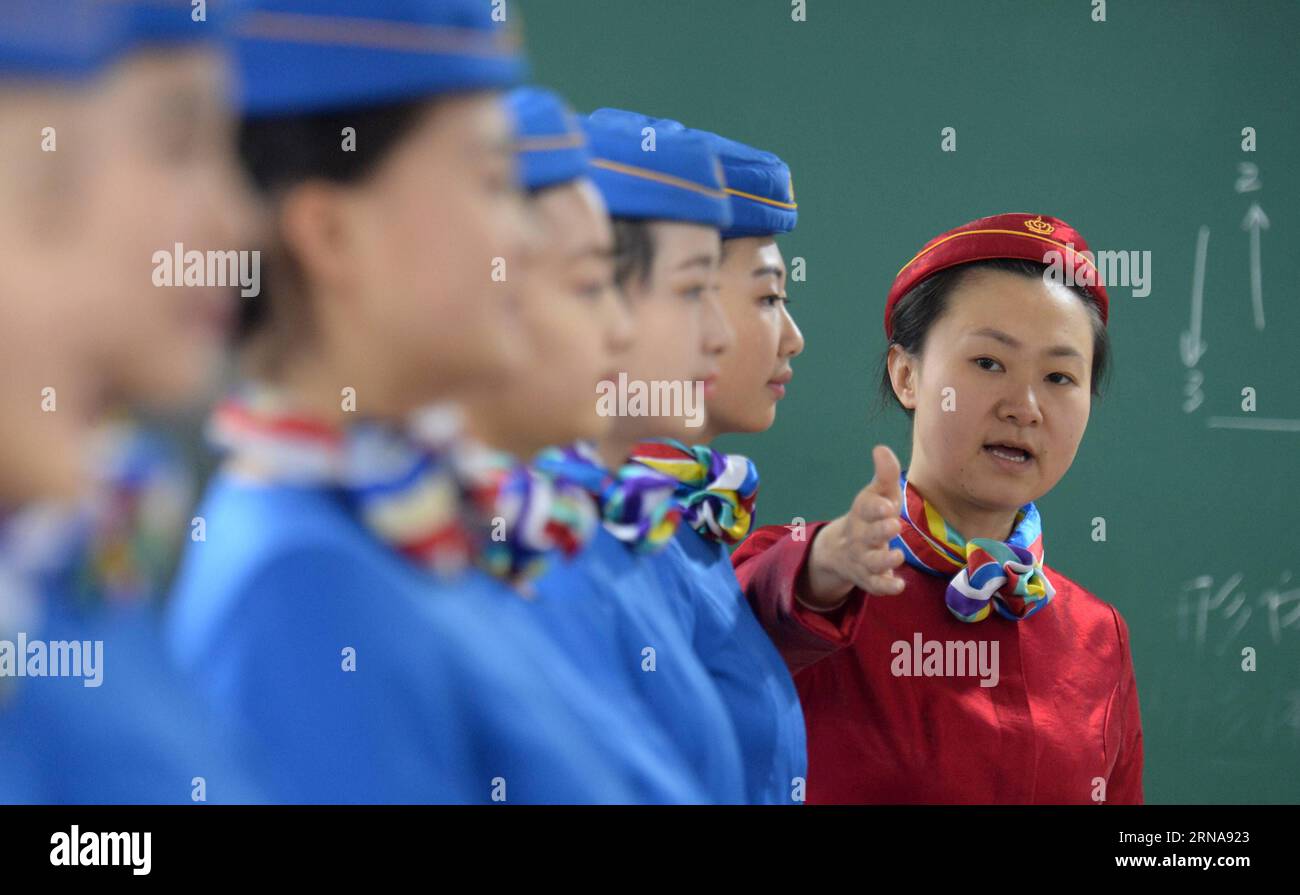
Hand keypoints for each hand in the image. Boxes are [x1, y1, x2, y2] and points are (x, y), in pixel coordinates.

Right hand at [800, 445, 905, 608]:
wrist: (840, 550)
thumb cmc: (870, 517)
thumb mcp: (877, 495)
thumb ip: (884, 474)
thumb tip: (881, 448)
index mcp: (862, 513)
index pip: (865, 508)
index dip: (875, 507)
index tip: (889, 505)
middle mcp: (859, 536)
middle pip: (867, 535)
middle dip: (879, 530)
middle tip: (895, 525)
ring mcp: (863, 559)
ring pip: (870, 563)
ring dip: (883, 560)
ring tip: (897, 555)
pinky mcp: (869, 579)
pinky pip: (875, 586)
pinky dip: (886, 587)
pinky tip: (899, 586)